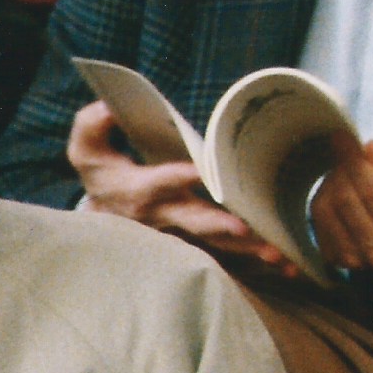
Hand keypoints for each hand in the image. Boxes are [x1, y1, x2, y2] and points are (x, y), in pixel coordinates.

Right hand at [66, 98, 290, 274]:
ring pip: (217, 243)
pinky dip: (256, 260)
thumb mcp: (85, 150)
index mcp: (140, 191)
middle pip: (194, 221)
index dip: (179, 176)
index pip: (160, 182)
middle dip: (218, 224)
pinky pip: (228, 253)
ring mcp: (183, 233)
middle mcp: (164, 216)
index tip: (199, 171)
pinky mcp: (198, 242)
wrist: (102, 218)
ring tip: (278, 255)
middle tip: (243, 228)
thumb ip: (91, 125)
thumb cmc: (100, 177)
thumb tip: (108, 108)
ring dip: (248, 250)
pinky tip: (287, 264)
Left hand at [307, 131, 372, 277]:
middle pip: (346, 198)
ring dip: (333, 181)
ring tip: (349, 172)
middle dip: (344, 168)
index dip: (355, 162)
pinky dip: (326, 198)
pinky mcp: (335, 259)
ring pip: (326, 208)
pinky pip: (317, 219)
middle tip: (349, 152)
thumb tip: (366, 149)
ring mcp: (354, 260)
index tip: (342, 136)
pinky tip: (342, 191)